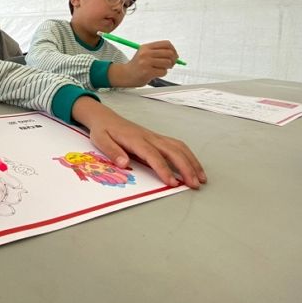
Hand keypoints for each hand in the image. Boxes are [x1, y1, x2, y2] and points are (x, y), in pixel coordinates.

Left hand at [71, 97, 206, 188]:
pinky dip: (188, 156)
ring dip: (191, 162)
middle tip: (194, 184)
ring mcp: (155, 137)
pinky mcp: (157, 138)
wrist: (105, 117)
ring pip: (179, 147)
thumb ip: (112, 151)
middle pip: (172, 151)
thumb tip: (123, 163)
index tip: (172, 183)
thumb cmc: (103, 131)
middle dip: (185, 168)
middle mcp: (149, 137)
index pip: (153, 155)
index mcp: (135, 139)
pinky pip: (177, 145)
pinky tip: (194, 167)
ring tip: (200, 178)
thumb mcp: (100, 140)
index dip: (163, 169)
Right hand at [108, 40, 178, 86]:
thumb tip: (174, 54)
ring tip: (161, 69)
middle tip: (170, 64)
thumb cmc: (136, 65)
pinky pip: (163, 72)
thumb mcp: (144, 54)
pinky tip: (156, 73)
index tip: (174, 55)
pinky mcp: (147, 72)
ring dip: (167, 68)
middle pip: (169, 53)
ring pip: (167, 63)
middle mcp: (146, 53)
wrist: (125, 75)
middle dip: (173, 60)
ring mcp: (146, 62)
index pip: (166, 44)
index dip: (173, 50)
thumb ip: (157, 52)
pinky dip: (162, 73)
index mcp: (146, 47)